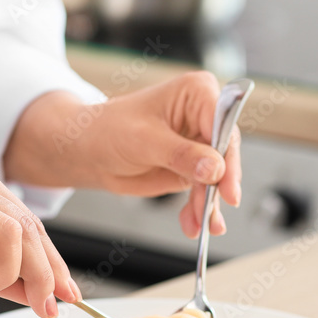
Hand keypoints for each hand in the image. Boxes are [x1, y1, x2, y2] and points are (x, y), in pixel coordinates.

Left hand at [4, 72, 241, 238]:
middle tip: (212, 212)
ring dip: (208, 204)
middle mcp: (203, 116)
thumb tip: (214, 169)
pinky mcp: (193, 167)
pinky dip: (198, 209)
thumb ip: (182, 155)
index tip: (226, 185)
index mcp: (196, 93)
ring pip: (217, 178)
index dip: (228, 156)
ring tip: (200, 225)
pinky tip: (191, 223)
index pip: (224, 124)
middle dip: (219, 187)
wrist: (90, 151)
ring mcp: (200, 144)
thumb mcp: (145, 140)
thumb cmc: (109, 129)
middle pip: (226, 154)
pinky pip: (204, 191)